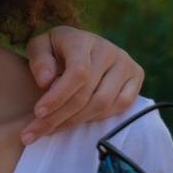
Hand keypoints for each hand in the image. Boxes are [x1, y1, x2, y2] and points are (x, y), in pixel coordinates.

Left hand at [21, 26, 143, 142]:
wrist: (82, 45)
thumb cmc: (56, 50)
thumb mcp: (40, 47)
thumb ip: (39, 60)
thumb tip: (46, 81)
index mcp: (83, 40)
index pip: (77, 73)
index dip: (58, 96)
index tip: (38, 113)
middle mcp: (109, 50)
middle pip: (87, 93)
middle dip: (59, 116)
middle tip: (35, 132)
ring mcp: (125, 63)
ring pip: (102, 103)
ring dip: (75, 121)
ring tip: (51, 129)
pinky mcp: (136, 76)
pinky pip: (120, 105)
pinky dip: (97, 117)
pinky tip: (77, 120)